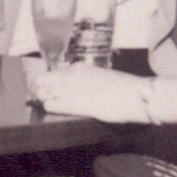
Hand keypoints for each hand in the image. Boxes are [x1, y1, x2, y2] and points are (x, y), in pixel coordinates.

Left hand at [31, 63, 151, 122]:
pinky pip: (53, 104)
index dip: (49, 81)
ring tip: (47, 103)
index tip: (49, 87)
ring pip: (43, 92)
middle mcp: (72, 75)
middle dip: (41, 88)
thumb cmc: (123, 87)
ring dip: (44, 98)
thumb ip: (86, 79)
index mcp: (79, 68)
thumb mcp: (101, 76)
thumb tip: (78, 85)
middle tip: (43, 96)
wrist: (135, 95)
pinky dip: (50, 107)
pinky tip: (51, 108)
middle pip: (42, 80)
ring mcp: (72, 89)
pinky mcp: (75, 104)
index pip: (54, 72)